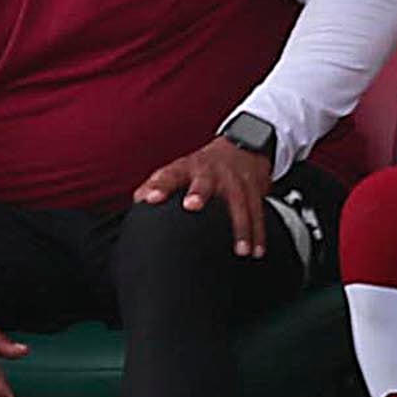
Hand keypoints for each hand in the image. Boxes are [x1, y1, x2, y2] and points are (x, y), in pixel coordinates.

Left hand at [133, 133, 274, 257]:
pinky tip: (257, 251)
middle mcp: (211, 172)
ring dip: (241, 227)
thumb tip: (137, 200)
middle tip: (192, 205)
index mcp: (188, 168)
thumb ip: (158, 184)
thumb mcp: (181, 169)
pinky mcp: (253, 189)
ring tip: (240, 249)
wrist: (243, 145)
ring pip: (238, 203)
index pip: (170, 175)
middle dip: (199, 191)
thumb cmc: (204, 165)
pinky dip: (258, 233)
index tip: (151, 198)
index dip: (159, 185)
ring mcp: (234, 180)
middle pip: (204, 181)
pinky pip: (257, 212)